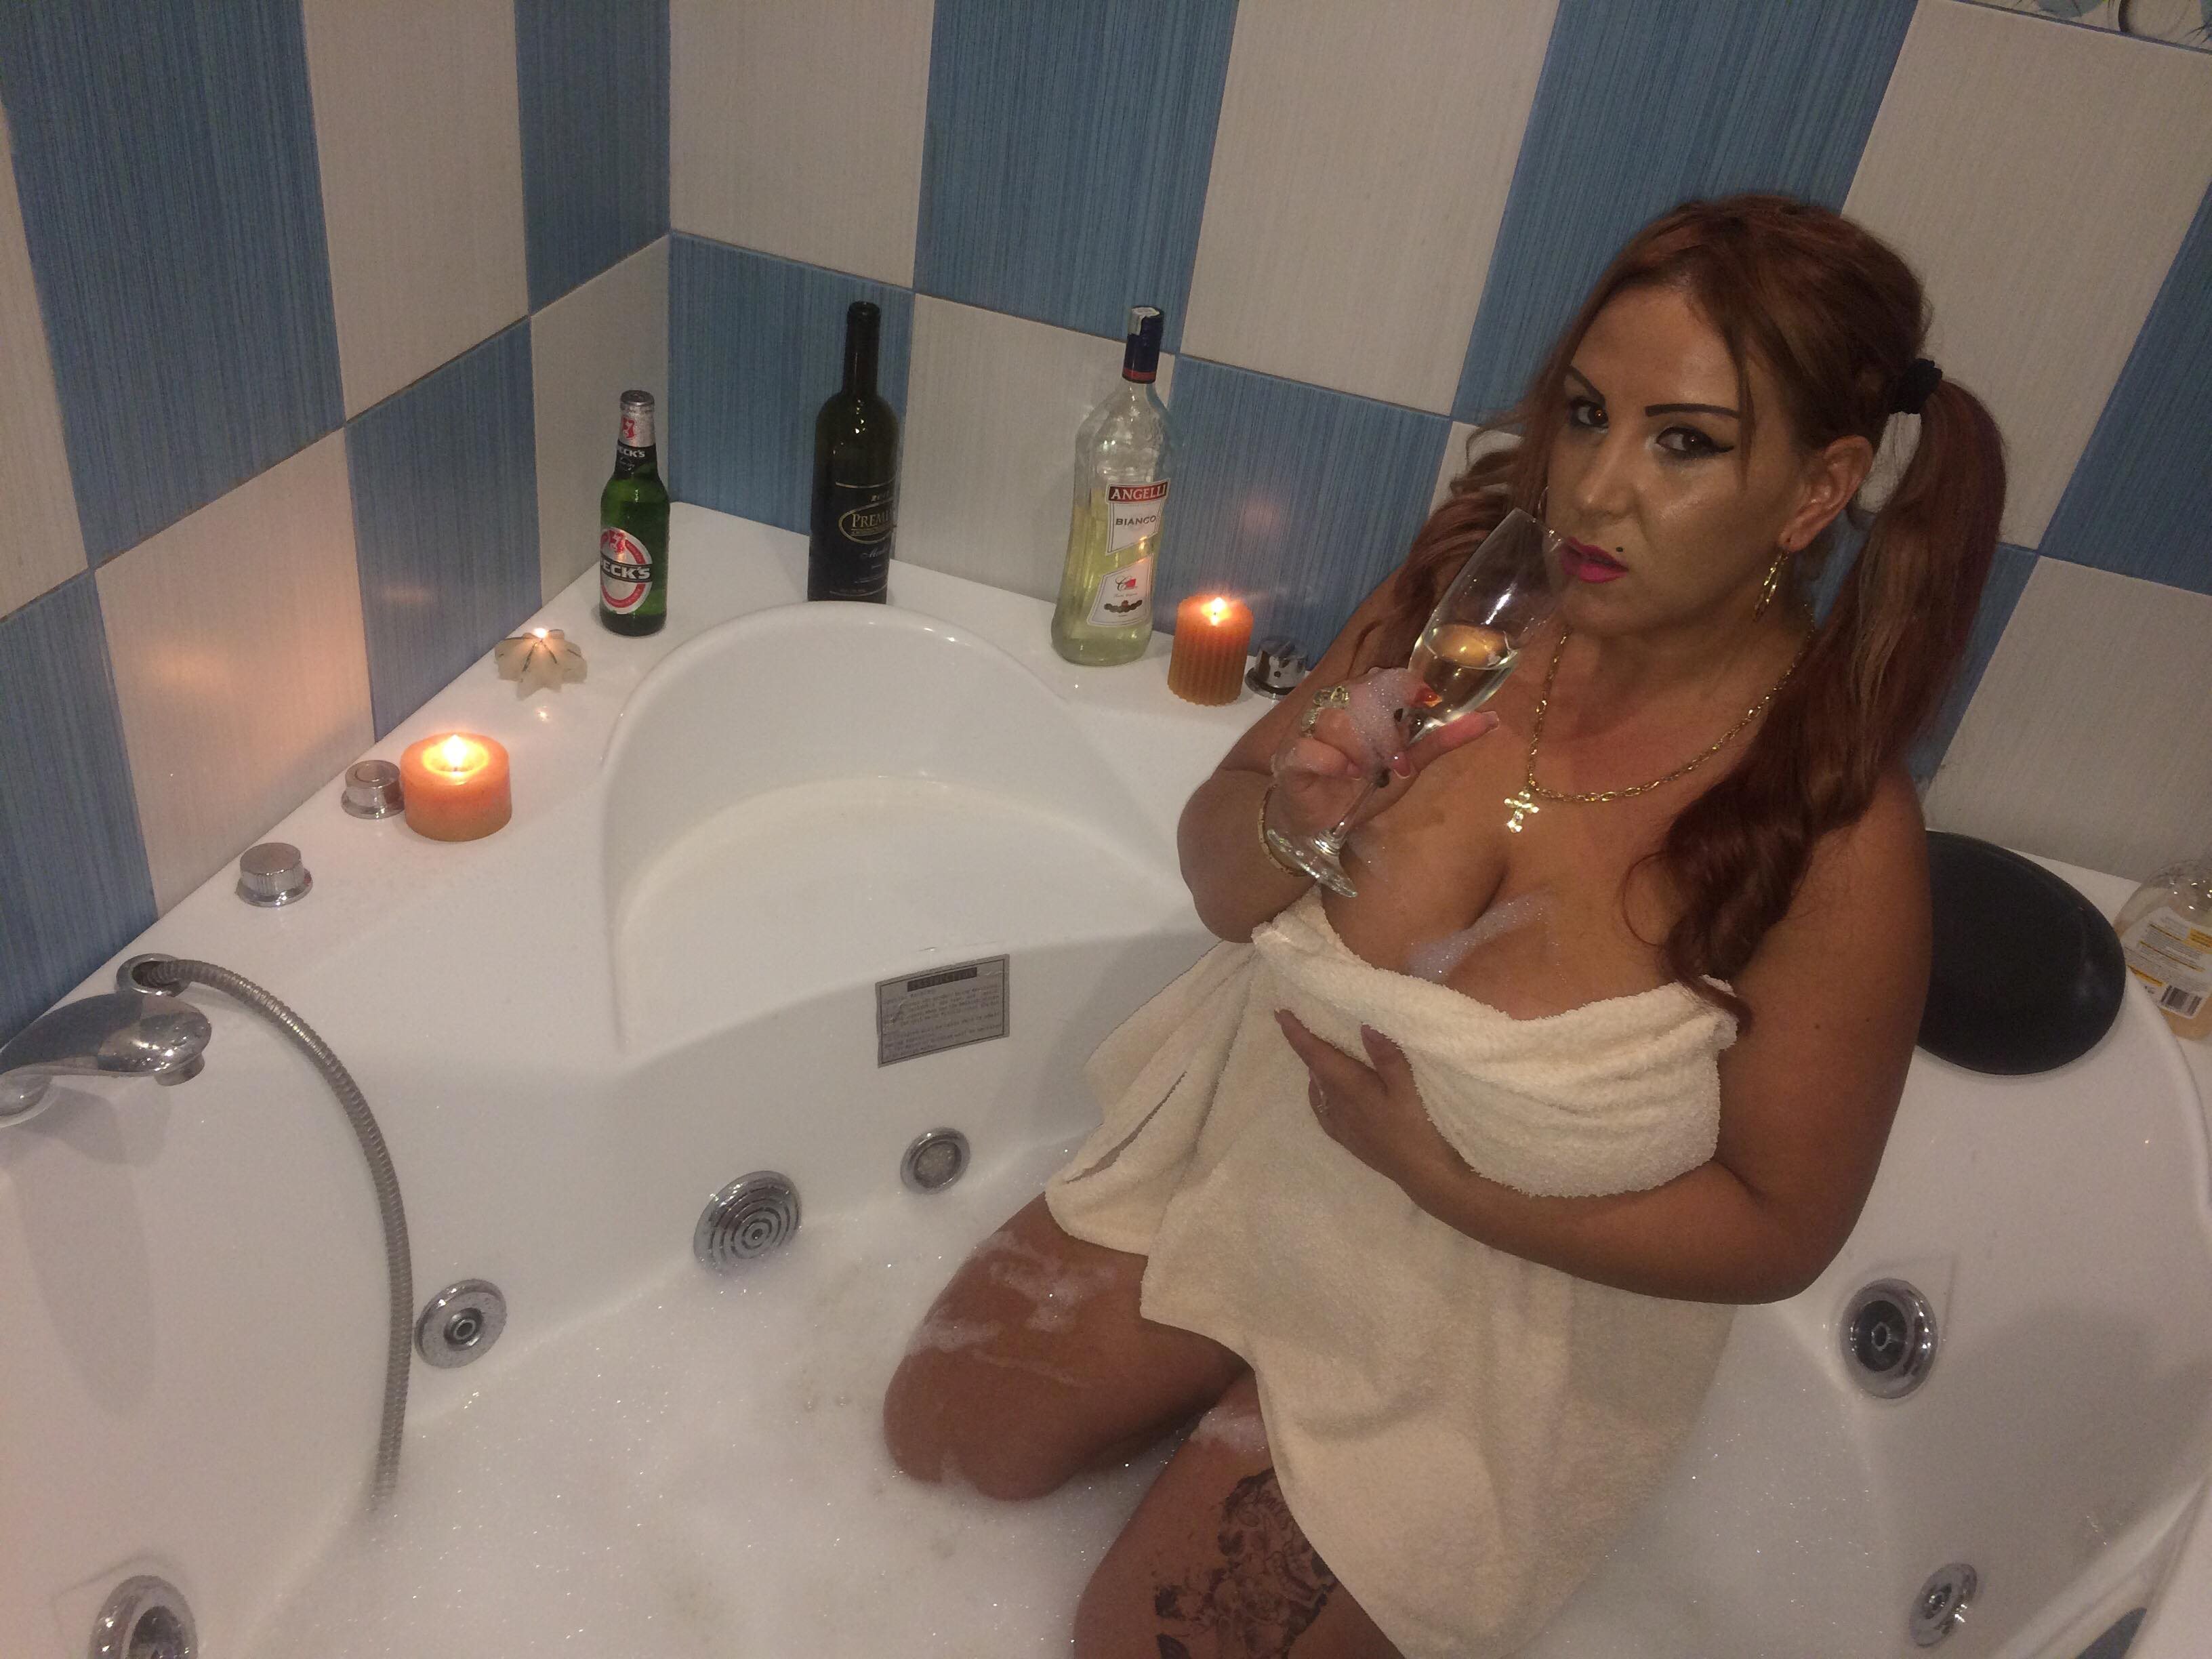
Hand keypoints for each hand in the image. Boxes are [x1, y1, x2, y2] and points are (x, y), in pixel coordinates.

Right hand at [1269, 669, 1497, 843]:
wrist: (1318, 822)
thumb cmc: (1362, 786)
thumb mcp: (1408, 765)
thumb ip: (1441, 740)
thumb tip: (1491, 719)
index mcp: (1364, 701)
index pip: (1385, 676)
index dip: (1406, 685)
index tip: (1427, 700)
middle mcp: (1336, 705)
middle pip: (1362, 695)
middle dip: (1385, 731)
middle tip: (1394, 762)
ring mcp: (1310, 728)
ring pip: (1337, 719)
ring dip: (1360, 749)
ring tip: (1366, 773)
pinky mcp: (1291, 754)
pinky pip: (1310, 746)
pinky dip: (1332, 760)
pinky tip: (1345, 775)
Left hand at [1274, 1009, 1462, 1193]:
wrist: (1422, 1175)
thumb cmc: (1419, 1128)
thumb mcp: (1409, 1089)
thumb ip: (1387, 1057)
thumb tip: (1363, 1025)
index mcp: (1350, 1088)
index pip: (1316, 1055)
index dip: (1297, 1034)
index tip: (1279, 1013)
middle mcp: (1337, 1105)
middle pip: (1314, 1069)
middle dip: (1305, 1046)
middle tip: (1298, 1023)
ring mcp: (1340, 1124)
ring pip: (1318, 1088)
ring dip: (1314, 1067)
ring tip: (1316, 1050)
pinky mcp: (1347, 1138)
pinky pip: (1323, 1109)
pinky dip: (1319, 1092)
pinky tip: (1324, 1089)